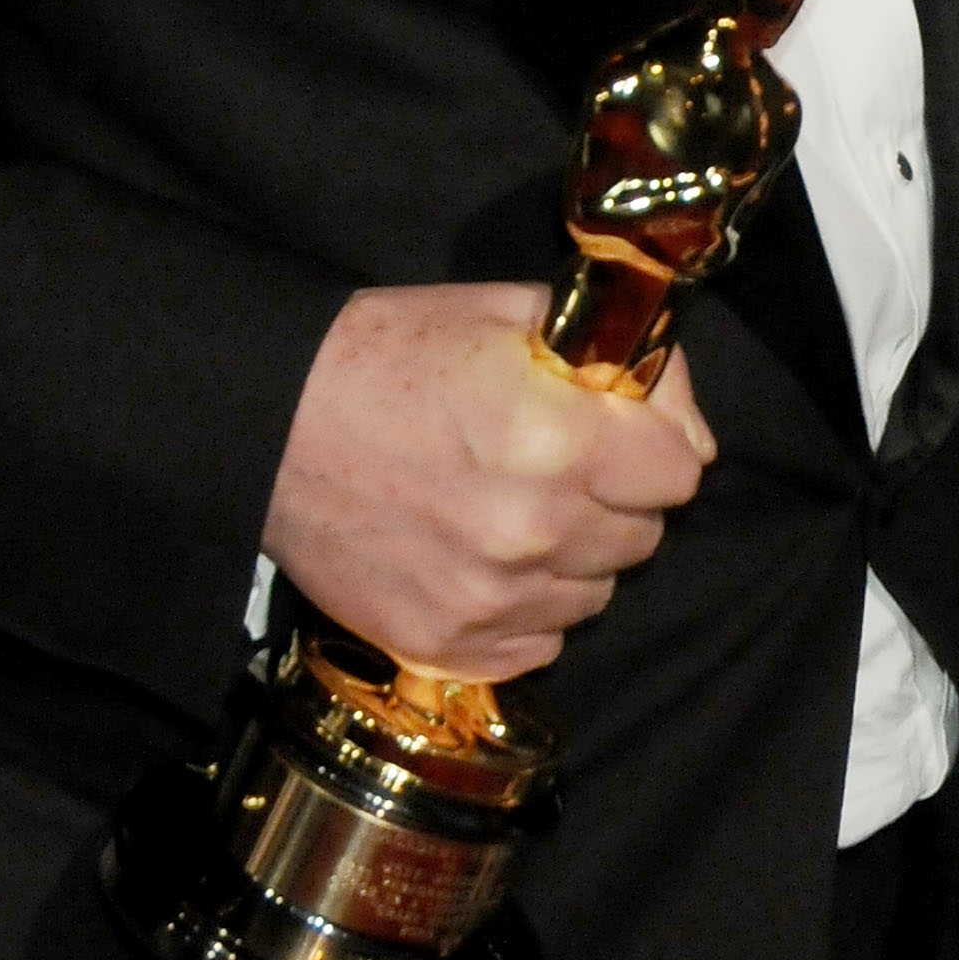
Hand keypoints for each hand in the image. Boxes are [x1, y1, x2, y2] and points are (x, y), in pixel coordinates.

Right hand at [262, 283, 713, 677]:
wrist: (268, 424)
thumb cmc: (389, 356)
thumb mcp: (513, 315)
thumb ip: (622, 362)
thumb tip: (690, 430)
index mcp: (558, 439)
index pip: (681, 472)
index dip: (655, 445)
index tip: (622, 435)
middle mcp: (533, 530)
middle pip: (644, 537)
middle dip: (616, 500)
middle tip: (558, 467)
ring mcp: (489, 598)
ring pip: (596, 595)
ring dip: (573, 558)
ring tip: (512, 512)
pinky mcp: (445, 644)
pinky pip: (540, 643)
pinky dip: (526, 608)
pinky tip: (481, 559)